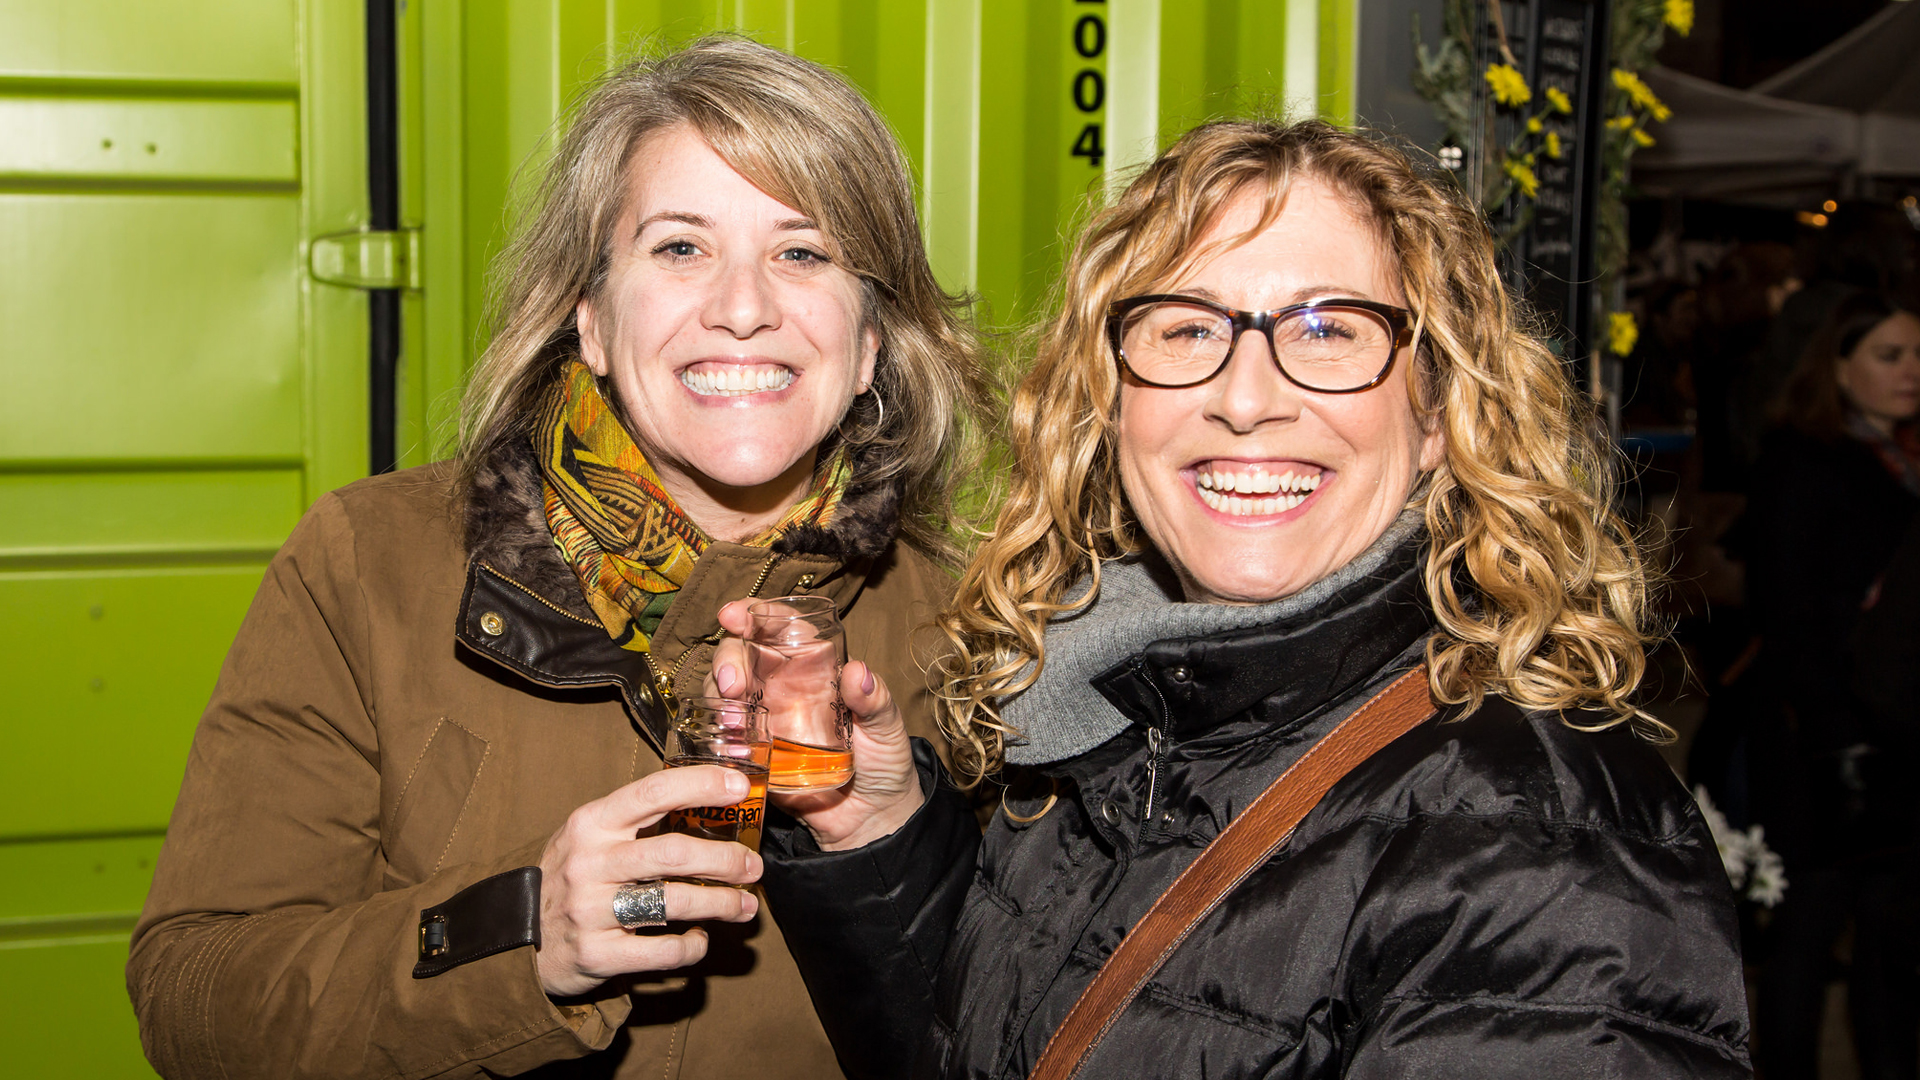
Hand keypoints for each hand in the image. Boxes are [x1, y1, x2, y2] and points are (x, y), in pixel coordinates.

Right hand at [535, 765, 761, 998]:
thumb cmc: (568, 878)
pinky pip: (663, 951)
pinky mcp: (597, 954)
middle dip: (726, 860)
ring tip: (744, 905)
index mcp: (591, 824)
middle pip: (674, 853)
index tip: (739, 787)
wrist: (515, 939)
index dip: (701, 785)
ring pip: (675, 902)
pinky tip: (700, 937)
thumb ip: (634, 819)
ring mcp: (591, 911)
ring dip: (721, 903)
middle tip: (752, 867)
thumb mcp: (587, 836)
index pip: (652, 793)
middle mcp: (590, 863)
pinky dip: (692, 945)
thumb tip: (707, 800)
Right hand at [715, 600, 923, 850]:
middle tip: (733, 686)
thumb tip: (858, 673)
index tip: (734, 616)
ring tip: (731, 721)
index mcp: (815, 667)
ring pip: (724, 695)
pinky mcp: (755, 756)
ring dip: (717, 701)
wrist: (873, 818)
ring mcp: (765, 720)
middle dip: (727, 661)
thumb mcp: (888, 727)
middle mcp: (783, 687)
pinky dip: (721, 742)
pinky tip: (733, 751)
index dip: (752, 614)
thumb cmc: (885, 762)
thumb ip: (876, 701)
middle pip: (740, 656)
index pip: (778, 628)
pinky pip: (726, 741)